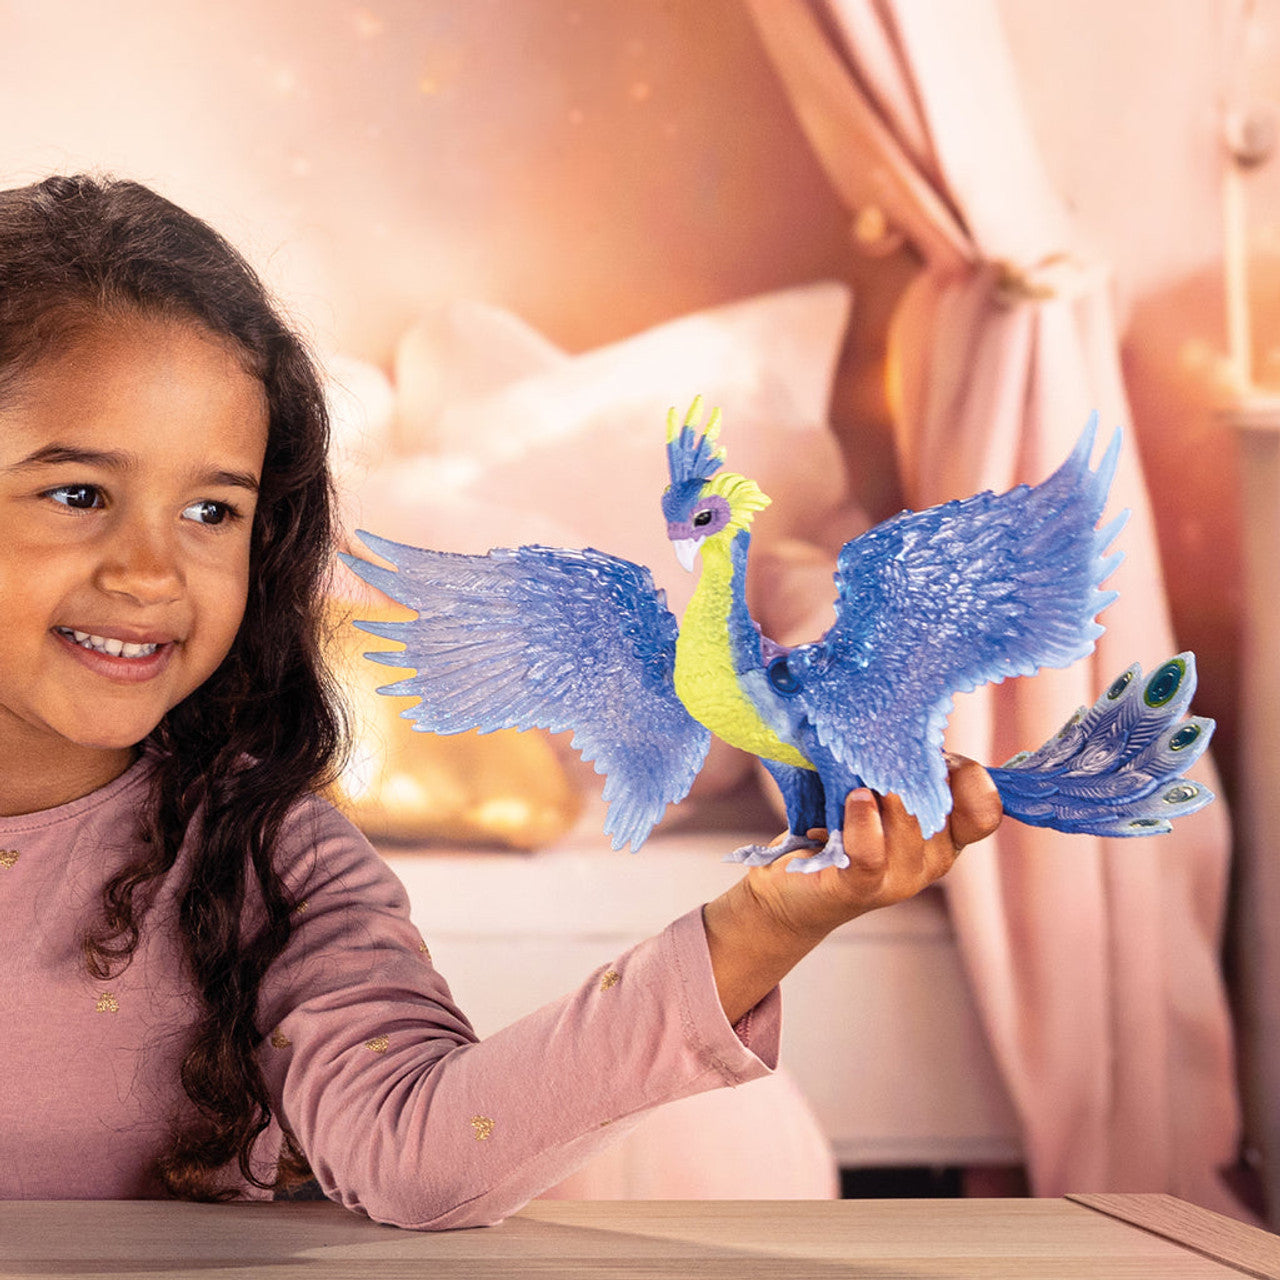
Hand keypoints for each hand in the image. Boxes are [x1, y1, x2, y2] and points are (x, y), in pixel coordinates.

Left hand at [703, 756, 1001, 1023]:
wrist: (791, 887)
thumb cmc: (836, 824)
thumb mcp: (879, 790)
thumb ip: (902, 767)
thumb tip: (900, 725)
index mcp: (947, 835)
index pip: (985, 809)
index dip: (968, 777)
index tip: (933, 756)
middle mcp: (932, 860)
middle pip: (939, 805)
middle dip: (905, 771)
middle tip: (873, 758)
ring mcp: (900, 879)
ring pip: (906, 823)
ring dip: (878, 791)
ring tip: (854, 782)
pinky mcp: (859, 888)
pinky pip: (871, 852)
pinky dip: (862, 820)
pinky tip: (852, 799)